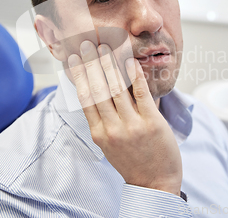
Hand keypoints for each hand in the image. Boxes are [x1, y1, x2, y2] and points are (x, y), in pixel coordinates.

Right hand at [68, 41, 181, 195]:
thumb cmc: (132, 161)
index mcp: (98, 133)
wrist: (155, 183)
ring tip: (105, 47)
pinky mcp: (151, 123)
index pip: (85, 98)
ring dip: (109, 64)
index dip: (78, 75)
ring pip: (117, 89)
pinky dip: (135, 76)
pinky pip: (141, 94)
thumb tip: (94, 95)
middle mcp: (112, 129)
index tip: (72, 59)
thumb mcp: (108, 145)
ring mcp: (132, 126)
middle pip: (98, 89)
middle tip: (86, 44)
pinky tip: (130, 62)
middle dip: (90, 63)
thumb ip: (101, 121)